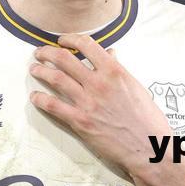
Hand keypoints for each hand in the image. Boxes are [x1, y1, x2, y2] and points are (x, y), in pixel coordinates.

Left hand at [29, 34, 184, 185]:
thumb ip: (118, 69)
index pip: (86, 45)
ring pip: (56, 78)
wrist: (149, 147)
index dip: (70, 39)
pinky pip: (54, 106)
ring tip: (35, 68)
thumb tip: (109, 54)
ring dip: (41, 71)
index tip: (63, 40)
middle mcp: (98, 83)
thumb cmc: (146, 118)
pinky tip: (35, 96)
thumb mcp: (135, 87)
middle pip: (65, 59)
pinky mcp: (80, 121)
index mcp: (114, 71)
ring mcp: (87, 102)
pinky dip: (41, 99)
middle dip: (48, 52)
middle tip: (41, 52)